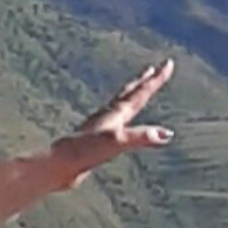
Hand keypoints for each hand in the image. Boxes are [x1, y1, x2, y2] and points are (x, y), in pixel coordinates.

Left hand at [52, 58, 174, 188]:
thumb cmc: (84, 152)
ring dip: (132, 94)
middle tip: (155, 68)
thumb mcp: (116, 143)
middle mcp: (109, 115)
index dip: (156, 79)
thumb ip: (141, 137)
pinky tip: (119, 120)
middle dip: (144, 81)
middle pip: (130, 92)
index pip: (141, 92)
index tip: (168, 63)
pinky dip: (123, 114)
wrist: (58, 165)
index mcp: (116, 113)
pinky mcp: (96, 138)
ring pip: (121, 104)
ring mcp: (101, 125)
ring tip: (138, 89)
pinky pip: (115, 120)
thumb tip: (166, 134)